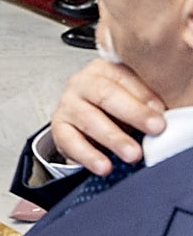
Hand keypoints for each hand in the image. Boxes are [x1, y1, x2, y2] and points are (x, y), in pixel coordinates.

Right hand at [50, 58, 166, 174]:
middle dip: (133, 113)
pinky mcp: (59, 128)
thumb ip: (149, 99)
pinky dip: (88, 155)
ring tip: (133, 154)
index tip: (162, 110)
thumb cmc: (118, 111)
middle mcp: (83, 82)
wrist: (89, 128)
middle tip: (155, 128)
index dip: (144, 93)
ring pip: (88, 118)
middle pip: (105, 94)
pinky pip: (70, 141)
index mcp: (105, 69)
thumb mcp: (135, 98)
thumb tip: (175, 110)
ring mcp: (68, 104)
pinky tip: (104, 166)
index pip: (123, 76)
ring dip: (113, 137)